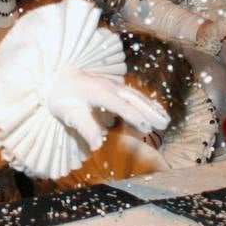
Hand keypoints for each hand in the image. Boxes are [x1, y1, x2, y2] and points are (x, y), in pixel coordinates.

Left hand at [43, 70, 169, 151]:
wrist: (59, 79)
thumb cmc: (64, 99)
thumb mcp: (70, 114)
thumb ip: (85, 128)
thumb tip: (98, 146)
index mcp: (99, 92)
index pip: (121, 105)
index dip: (134, 116)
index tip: (147, 127)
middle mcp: (110, 86)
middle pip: (134, 98)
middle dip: (150, 111)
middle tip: (165, 124)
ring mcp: (114, 84)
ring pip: (136, 95)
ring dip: (151, 107)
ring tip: (166, 120)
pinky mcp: (116, 87)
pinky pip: (134, 94)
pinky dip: (146, 102)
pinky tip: (156, 110)